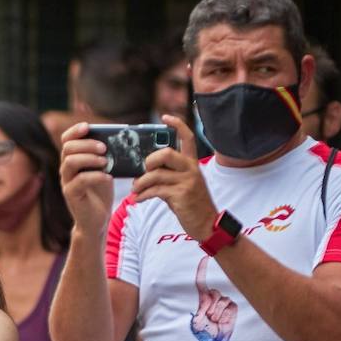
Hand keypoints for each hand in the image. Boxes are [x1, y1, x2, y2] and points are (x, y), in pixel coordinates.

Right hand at [58, 123, 114, 237]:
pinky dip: (95, 176)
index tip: (87, 126)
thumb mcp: (104, 170)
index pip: (66, 140)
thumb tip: (120, 139)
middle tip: (104, 147)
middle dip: (87, 144)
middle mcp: (66, 169)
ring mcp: (67, 182)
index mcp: (72, 159)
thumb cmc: (100, 193)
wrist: (97, 220)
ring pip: (70, 162)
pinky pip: (80, 180)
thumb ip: (105, 156)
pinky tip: (108, 177)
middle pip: (68, 148)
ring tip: (106, 162)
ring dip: (89, 158)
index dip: (75, 131)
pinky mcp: (71, 195)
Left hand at [133, 115, 217, 240]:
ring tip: (135, 190)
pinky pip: (155, 190)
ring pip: (156, 174)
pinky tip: (138, 199)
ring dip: (140, 183)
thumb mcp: (181, 183)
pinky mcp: (182, 195)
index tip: (164, 117)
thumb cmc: (189, 203)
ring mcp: (187, 182)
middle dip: (149, 160)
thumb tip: (143, 169)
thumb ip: (168, 173)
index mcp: (191, 163)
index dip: (177, 125)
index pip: (187, 138)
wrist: (205, 224)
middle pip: (166, 153)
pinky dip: (142, 195)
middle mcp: (191, 169)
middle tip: (143, 170)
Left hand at [191, 256, 236, 338]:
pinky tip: (221, 321)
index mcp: (202, 297)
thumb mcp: (196, 318)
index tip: (205, 257)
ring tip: (214, 320)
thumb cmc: (202, 329)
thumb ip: (201, 306)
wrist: (212, 339)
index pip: (201, 280)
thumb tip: (208, 296)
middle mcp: (214, 297)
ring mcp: (224, 302)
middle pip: (214, 293)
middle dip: (210, 306)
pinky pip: (230, 307)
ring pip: (223, 301)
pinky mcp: (232, 308)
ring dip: (217, 313)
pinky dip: (225, 316)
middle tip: (208, 316)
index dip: (203, 268)